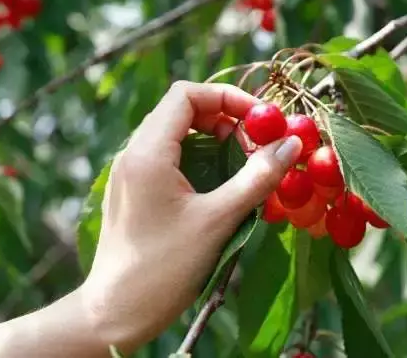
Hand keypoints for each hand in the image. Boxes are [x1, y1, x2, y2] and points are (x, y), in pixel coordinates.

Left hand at [81, 81, 301, 351]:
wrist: (116, 311)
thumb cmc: (165, 267)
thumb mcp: (218, 220)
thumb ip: (257, 178)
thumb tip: (291, 145)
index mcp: (147, 152)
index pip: (187, 94)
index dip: (228, 98)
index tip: (261, 120)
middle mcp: (133, 153)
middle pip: (182, 111)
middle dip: (225, 119)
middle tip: (257, 144)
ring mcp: (130, 173)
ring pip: (176, 134)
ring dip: (213, 140)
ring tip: (243, 165)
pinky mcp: (134, 191)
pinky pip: (168, 158)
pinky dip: (198, 159)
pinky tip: (220, 186)